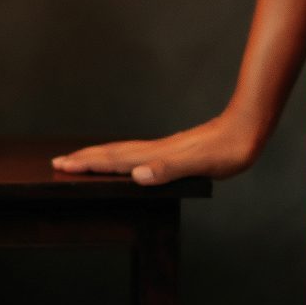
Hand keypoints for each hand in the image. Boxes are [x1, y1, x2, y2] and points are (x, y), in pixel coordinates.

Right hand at [51, 112, 261, 184]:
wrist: (247, 129)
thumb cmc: (228, 150)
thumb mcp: (200, 164)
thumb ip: (168, 169)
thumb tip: (138, 175)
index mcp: (155, 156)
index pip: (113, 161)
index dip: (87, 164)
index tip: (61, 166)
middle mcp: (155, 151)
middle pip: (112, 154)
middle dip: (84, 159)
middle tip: (57, 162)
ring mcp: (164, 149)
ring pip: (123, 152)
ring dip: (100, 156)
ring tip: (81, 159)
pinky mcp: (174, 150)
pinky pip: (138, 153)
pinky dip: (121, 157)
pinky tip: (127, 162)